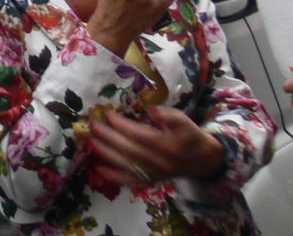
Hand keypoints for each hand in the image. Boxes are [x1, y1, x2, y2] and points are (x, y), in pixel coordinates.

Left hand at [90, 108, 225, 185]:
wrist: (202, 161)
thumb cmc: (189, 136)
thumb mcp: (184, 121)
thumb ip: (170, 115)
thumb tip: (152, 111)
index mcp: (168, 146)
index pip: (140, 135)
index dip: (123, 125)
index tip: (107, 114)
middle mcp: (160, 162)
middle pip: (130, 150)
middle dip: (109, 137)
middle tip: (93, 125)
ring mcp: (154, 173)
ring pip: (127, 165)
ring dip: (107, 153)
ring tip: (91, 141)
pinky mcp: (151, 180)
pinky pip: (132, 181)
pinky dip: (115, 177)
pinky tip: (100, 169)